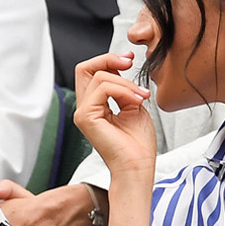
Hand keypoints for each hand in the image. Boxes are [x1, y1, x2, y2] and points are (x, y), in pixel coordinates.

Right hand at [73, 52, 155, 174]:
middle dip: (108, 59)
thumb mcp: (134, 105)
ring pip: (99, 76)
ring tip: (142, 96)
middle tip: (129, 62)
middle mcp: (85, 108)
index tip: (129, 59)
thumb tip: (122, 68)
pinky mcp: (85, 117)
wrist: (138, 166)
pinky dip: (124, 90)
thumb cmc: (138, 145)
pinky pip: (103, 89)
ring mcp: (82, 113)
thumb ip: (124, 88)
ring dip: (126, 82)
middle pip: (84, 68)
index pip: (91, 72)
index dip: (109, 60)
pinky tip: (137, 101)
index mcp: (94, 105)